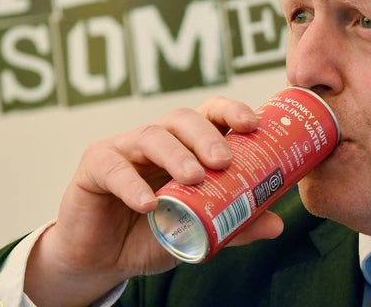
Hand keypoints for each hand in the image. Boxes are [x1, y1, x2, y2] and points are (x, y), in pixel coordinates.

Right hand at [23, 96, 284, 306]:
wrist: (106, 260)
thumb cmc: (154, 233)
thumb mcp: (198, 231)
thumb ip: (233, 226)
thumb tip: (277, 224)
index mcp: (186, 146)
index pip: (210, 114)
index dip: (231, 111)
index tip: (252, 125)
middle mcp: (157, 140)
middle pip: (183, 119)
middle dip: (207, 136)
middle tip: (224, 161)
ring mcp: (124, 149)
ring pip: (151, 136)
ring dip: (176, 155)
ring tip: (194, 179)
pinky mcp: (94, 167)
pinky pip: (113, 167)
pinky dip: (132, 184)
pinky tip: (148, 203)